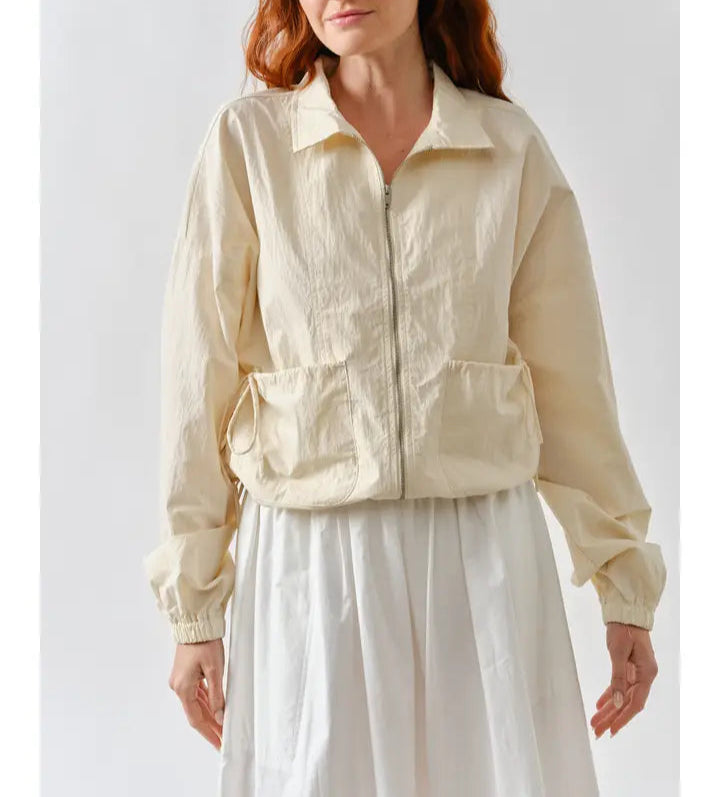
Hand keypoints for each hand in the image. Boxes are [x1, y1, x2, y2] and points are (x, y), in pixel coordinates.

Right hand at [168, 637, 225, 749]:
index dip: (209, 732)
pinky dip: (206, 701)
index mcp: (183, 688)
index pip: (196, 719)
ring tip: (222, 726)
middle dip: (210, 726)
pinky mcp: (185, 673)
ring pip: (196, 703)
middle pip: (196, 713)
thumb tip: (220, 717)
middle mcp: (178, 686)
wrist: (195, 623)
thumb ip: (217, 696)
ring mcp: (181, 680)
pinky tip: (215, 707)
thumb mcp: (215, 670)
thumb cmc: (204, 643)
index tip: (219, 743)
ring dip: (209, 715)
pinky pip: (196, 692)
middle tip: (223, 739)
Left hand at [590, 621, 658, 738]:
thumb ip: (618, 678)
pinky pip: (619, 686)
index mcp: (646, 673)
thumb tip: (617, 703)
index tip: (611, 730)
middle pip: (627, 702)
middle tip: (597, 731)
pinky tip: (600, 706)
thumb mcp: (618, 653)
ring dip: (609, 710)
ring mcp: (637, 672)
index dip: (623, 718)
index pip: (635, 702)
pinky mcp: (629, 667)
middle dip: (612, 718)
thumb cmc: (624, 629)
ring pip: (622, 696)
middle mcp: (644, 676)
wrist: (626, 613)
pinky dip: (610, 696)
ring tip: (595, 722)